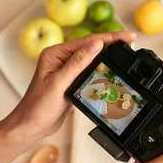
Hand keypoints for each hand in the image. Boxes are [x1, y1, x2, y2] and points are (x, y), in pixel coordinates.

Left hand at [5, 32, 136, 144]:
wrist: (31, 126)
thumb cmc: (38, 106)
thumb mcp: (59, 83)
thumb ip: (77, 63)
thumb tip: (96, 44)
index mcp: (55, 54)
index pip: (87, 42)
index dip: (109, 38)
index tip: (128, 36)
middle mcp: (61, 58)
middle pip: (91, 47)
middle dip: (112, 43)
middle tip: (131, 42)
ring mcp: (67, 69)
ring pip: (92, 59)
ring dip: (108, 56)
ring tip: (125, 53)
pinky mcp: (71, 80)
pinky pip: (90, 71)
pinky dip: (102, 69)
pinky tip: (112, 69)